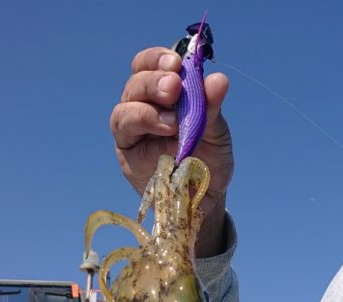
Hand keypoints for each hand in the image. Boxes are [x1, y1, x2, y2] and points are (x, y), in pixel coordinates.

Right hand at [110, 47, 233, 254]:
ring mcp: (132, 130)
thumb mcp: (217, 135)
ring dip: (147, 106)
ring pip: (126, 106)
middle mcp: (144, 106)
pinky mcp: (127, 151)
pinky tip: (165, 130)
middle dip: (155, 81)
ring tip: (173, 122)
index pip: (152, 64)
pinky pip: (124, 130)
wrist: (203, 201)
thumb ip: (213, 108)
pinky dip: (142, 123)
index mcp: (165, 95)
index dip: (159, 58)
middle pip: (137, 81)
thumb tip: (219, 79)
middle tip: (175, 87)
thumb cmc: (208, 163)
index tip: (177, 62)